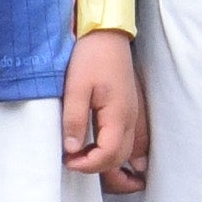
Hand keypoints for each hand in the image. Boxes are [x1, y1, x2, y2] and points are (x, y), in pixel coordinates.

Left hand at [64, 27, 145, 186]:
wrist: (107, 35)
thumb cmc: (91, 57)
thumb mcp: (75, 87)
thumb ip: (74, 119)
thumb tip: (72, 149)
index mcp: (118, 115)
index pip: (108, 155)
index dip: (87, 164)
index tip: (68, 160)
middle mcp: (130, 119)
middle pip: (119, 158)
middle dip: (96, 167)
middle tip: (72, 161)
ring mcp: (133, 114)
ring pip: (126, 151)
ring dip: (107, 161)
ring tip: (84, 158)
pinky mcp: (130, 109)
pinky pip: (131, 140)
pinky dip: (119, 152)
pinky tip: (105, 153)